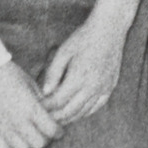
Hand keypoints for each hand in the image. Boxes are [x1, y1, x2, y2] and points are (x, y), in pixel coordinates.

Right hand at [0, 60, 61, 147]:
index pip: (51, 131)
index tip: (58, 129)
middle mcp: (18, 122)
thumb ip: (43, 104)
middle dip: (45, 138)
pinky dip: (8, 144)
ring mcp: (3, 128)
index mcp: (31, 109)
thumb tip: (51, 116)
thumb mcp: (32, 86)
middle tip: (43, 131)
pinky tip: (10, 134)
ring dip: (27, 142)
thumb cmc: (12, 74)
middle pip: (39, 144)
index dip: (58, 131)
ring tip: (26, 133)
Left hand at [39, 5, 132, 125]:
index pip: (58, 101)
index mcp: (78, 76)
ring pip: (83, 112)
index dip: (46, 107)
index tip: (38, 108)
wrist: (109, 29)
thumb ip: (53, 73)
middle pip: (70, 111)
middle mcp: (92, 86)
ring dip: (69, 118)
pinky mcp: (110, 87)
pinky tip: (76, 112)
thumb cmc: (83, 38)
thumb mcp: (63, 51)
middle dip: (55, 117)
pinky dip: (84, 113)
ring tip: (57, 118)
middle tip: (44, 118)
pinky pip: (96, 107)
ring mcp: (103, 88)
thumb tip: (45, 93)